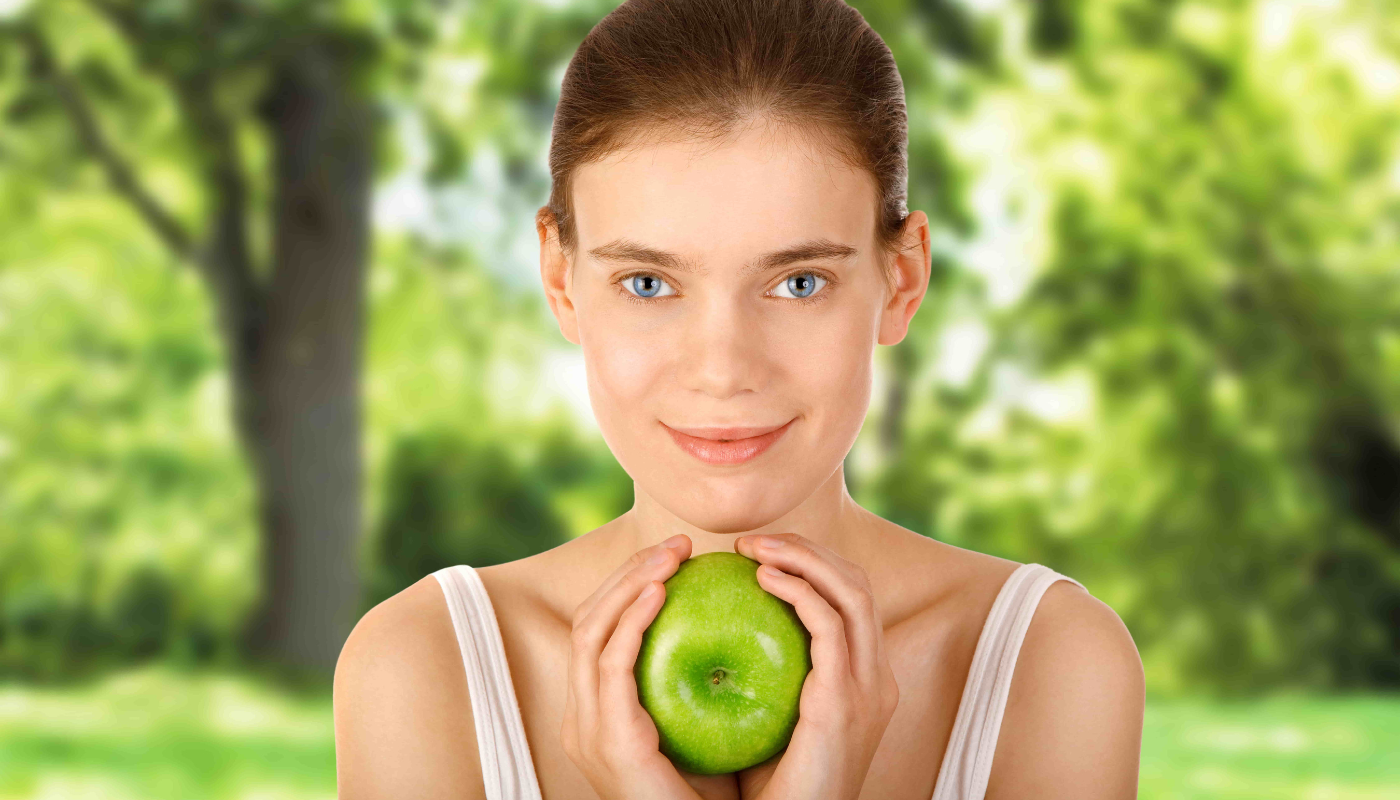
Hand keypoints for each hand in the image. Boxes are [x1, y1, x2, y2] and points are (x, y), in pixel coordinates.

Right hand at [562, 534, 736, 799]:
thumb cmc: (717, 795)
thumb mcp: (703, 727)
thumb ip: (702, 683)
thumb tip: (738, 627)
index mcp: (599, 712)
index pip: (601, 629)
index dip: (631, 585)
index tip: (675, 557)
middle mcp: (582, 716)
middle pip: (589, 619)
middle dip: (628, 572)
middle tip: (676, 544)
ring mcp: (587, 728)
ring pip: (592, 630)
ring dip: (630, 584)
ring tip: (670, 556)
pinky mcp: (608, 739)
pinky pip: (611, 663)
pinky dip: (632, 620)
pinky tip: (662, 590)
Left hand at [731, 533, 899, 799]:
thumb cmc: (768, 787)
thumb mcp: (768, 719)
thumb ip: (757, 676)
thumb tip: (707, 630)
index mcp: (864, 680)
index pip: (850, 598)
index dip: (810, 564)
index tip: (758, 555)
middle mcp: (876, 678)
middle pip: (857, 584)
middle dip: (807, 549)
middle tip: (750, 543)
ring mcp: (868, 689)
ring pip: (852, 592)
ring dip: (802, 557)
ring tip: (752, 550)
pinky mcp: (847, 701)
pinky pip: (829, 626)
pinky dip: (799, 590)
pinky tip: (761, 579)